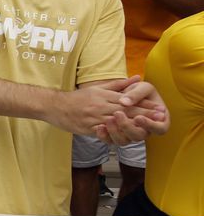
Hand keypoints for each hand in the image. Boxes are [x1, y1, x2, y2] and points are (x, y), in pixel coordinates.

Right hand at [50, 76, 164, 135]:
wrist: (55, 106)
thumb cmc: (78, 98)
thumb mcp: (98, 88)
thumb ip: (118, 85)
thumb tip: (137, 77)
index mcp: (104, 96)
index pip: (128, 100)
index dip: (144, 104)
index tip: (158, 107)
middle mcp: (100, 106)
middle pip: (126, 111)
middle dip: (144, 114)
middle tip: (160, 117)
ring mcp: (94, 118)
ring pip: (117, 122)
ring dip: (134, 126)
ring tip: (148, 128)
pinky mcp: (88, 128)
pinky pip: (104, 133)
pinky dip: (116, 135)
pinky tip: (127, 138)